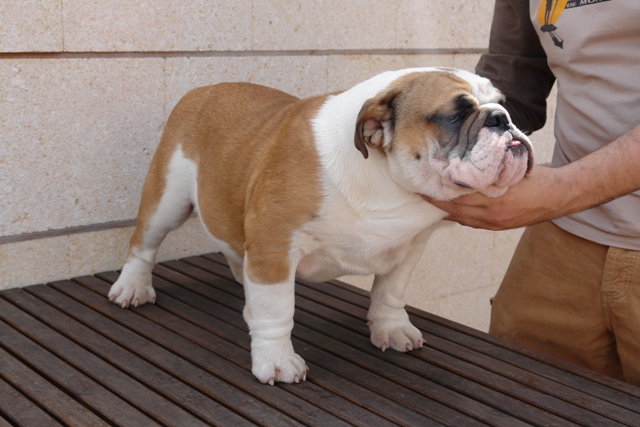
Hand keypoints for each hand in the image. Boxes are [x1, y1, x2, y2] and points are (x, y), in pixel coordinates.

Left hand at [422, 166, 566, 229]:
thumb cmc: (536, 176)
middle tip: (421, 192)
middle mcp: (492, 213)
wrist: (559, 196)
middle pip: (454, 210)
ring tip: (431, 200)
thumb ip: (489, 168)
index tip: (425, 183)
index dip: (440, 191)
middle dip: (436, 202)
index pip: (458, 196)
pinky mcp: (497, 227)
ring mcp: (494, 223)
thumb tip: (465, 159)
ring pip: (460, 218)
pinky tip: (450, 208)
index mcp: (494, 198)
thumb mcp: (510, 167)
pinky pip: (471, 222)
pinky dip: (459, 215)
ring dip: (445, 210)